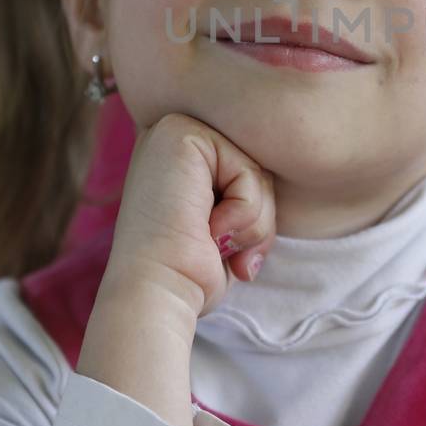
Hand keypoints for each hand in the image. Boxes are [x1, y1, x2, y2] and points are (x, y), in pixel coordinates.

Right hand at [102, 112, 277, 319]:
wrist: (156, 293)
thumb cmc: (187, 274)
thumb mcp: (226, 228)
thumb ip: (242, 195)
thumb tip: (269, 184)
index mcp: (175, 160)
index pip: (244, 173)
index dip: (249, 218)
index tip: (221, 252)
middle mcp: (169, 139)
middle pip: (254, 167)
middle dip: (256, 220)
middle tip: (228, 253)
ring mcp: (170, 131)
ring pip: (255, 169)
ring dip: (251, 222)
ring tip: (214, 241)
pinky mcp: (180, 135)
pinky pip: (248, 171)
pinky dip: (243, 213)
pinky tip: (209, 229)